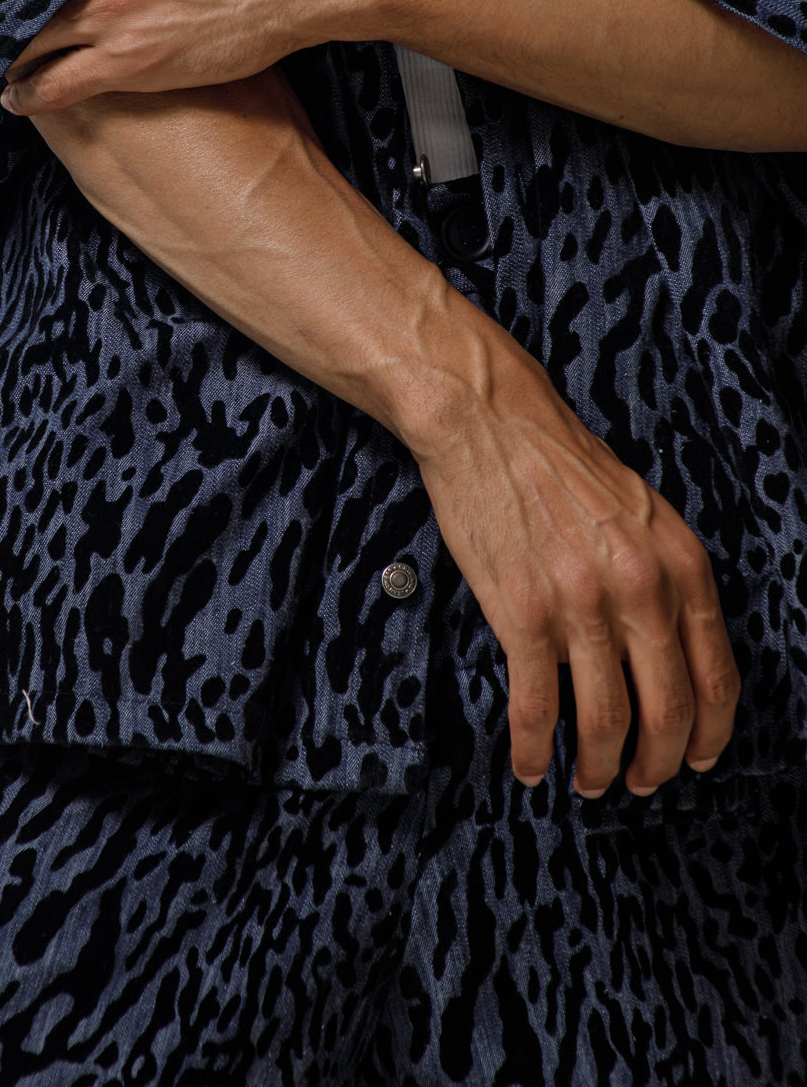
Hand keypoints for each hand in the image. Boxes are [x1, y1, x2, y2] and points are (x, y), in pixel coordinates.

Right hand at [401, 305, 739, 796]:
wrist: (489, 420)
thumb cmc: (558, 461)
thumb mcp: (642, 511)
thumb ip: (664, 576)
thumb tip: (672, 647)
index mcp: (679, 563)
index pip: (715, 675)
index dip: (708, 732)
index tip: (693, 759)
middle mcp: (640, 588)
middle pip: (666, 711)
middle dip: (656, 763)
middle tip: (640, 782)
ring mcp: (582, 604)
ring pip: (606, 721)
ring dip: (599, 768)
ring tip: (588, 781)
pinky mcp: (523, 612)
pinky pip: (536, 707)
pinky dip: (535, 750)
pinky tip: (531, 765)